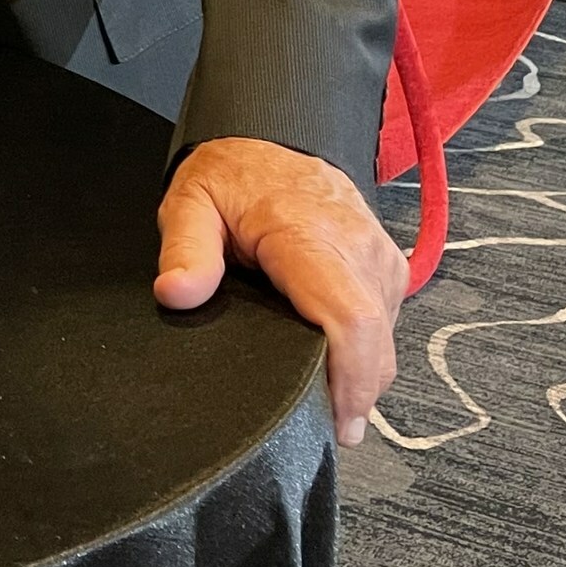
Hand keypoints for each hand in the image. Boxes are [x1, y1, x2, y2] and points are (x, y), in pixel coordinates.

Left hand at [153, 137, 405, 447]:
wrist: (273, 136)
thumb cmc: (232, 175)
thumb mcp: (191, 202)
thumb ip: (184, 250)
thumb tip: (177, 295)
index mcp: (312, 237)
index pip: (351, 319)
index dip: (350, 380)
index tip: (335, 424)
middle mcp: (360, 249)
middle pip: (376, 344)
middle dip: (354, 396)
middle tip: (317, 429)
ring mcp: (381, 259)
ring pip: (385, 340)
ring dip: (359, 376)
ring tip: (317, 400)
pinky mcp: (388, 269)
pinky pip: (386, 325)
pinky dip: (365, 353)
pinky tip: (330, 365)